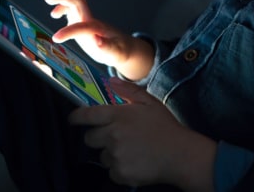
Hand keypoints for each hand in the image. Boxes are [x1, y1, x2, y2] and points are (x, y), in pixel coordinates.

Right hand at [44, 0, 152, 79]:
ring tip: (48, 1)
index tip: (56, 38)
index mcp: (98, 29)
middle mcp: (90, 20)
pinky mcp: (82, 22)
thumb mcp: (116, 53)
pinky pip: (71, 8)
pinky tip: (55, 14)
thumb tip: (98, 41)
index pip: (82, 26)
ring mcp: (86, 19)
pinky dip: (62, 7)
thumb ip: (108, 47)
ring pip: (74, 2)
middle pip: (78, 2)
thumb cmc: (119, 50)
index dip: (69, 31)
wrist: (122, 47)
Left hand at [69, 78, 215, 190]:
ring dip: (110, 153)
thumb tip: (111, 81)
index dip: (76, 117)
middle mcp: (113, 135)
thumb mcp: (150, 103)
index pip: (87, 116)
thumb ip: (128, 91)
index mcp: (118, 116)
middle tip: (114, 137)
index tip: (73, 119)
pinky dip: (119, 168)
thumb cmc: (166, 127)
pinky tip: (135, 162)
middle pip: (89, 138)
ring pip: (101, 156)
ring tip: (130, 150)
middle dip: (97, 137)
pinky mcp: (120, 173)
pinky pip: (111, 171)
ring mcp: (116, 156)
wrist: (180, 155)